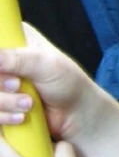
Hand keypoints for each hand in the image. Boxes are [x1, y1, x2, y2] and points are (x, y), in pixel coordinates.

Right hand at [0, 24, 91, 141]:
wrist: (74, 113)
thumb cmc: (67, 82)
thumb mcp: (47, 65)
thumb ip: (20, 60)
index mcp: (17, 39)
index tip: (4, 68)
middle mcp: (5, 60)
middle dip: (1, 84)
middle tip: (18, 86)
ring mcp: (1, 84)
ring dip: (5, 103)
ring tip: (29, 104)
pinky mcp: (0, 105)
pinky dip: (3, 117)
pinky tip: (21, 117)